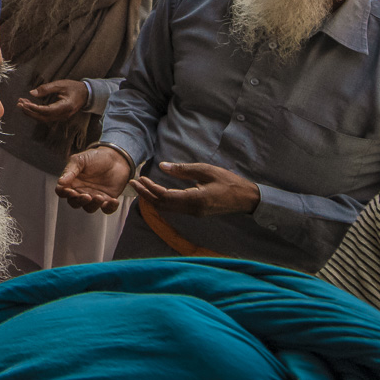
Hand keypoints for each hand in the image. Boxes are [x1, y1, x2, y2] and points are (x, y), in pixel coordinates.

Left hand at [18, 79, 89, 123]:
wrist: (86, 94)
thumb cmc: (74, 87)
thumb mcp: (61, 84)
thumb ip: (46, 88)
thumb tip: (32, 93)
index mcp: (66, 106)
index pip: (47, 110)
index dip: (34, 108)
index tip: (24, 103)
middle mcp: (63, 114)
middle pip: (43, 117)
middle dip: (29, 111)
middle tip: (19, 103)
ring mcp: (62, 117)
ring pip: (43, 118)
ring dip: (31, 112)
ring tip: (21, 103)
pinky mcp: (59, 116)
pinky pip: (46, 117)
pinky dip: (36, 112)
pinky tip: (29, 106)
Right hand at [56, 145, 133, 212]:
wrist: (116, 158)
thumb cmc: (96, 157)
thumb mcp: (80, 160)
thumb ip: (70, 170)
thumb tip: (60, 182)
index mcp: (71, 181)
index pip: (62, 191)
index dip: (64, 193)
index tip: (70, 191)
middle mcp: (81, 191)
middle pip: (74, 203)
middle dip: (79, 201)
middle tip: (86, 196)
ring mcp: (94, 196)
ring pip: (89, 208)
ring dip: (93, 205)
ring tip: (99, 197)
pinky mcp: (107, 199)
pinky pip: (107, 209)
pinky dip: (110, 208)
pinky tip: (113, 201)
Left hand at [132, 161, 260, 216]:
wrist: (246, 198)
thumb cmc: (229, 182)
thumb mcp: (206, 171)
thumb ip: (184, 170)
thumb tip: (162, 166)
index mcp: (194, 199)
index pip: (165, 196)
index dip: (150, 188)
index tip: (140, 178)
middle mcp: (192, 210)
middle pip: (162, 205)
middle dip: (145, 194)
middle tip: (133, 183)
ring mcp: (194, 213)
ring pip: (167, 209)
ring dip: (152, 198)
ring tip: (140, 187)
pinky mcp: (196, 212)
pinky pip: (174, 209)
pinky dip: (162, 201)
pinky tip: (156, 193)